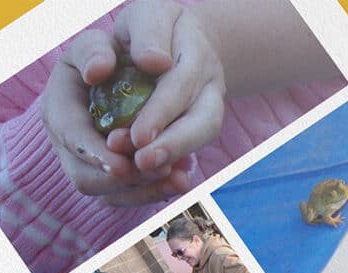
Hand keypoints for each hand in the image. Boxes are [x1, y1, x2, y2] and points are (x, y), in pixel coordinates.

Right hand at [41, 28, 191, 205]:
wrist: (138, 65)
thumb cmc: (117, 48)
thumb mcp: (98, 40)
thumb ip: (94, 49)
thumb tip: (99, 70)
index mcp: (59, 106)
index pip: (70, 136)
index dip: (93, 153)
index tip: (121, 163)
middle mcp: (70, 141)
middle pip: (86, 176)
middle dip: (123, 179)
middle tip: (161, 169)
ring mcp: (91, 162)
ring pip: (110, 193)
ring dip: (144, 190)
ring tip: (179, 178)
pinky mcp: (114, 174)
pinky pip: (129, 195)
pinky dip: (155, 191)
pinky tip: (181, 180)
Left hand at [111, 0, 225, 173]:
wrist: (180, 41)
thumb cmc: (152, 30)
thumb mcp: (148, 15)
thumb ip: (147, 33)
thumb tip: (154, 63)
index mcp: (194, 51)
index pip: (180, 84)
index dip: (160, 113)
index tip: (138, 137)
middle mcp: (209, 83)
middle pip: (203, 121)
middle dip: (172, 145)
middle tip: (140, 162)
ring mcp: (209, 107)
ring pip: (202, 137)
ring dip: (173, 157)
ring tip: (141, 171)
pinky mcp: (199, 127)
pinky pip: (193, 151)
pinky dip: (171, 170)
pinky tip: (147, 180)